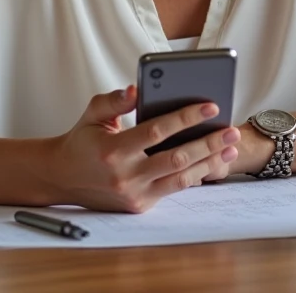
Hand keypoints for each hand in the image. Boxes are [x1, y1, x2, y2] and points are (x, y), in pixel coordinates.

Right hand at [48, 85, 240, 212]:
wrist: (63, 178)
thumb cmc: (82, 141)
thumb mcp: (92, 114)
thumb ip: (114, 101)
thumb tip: (135, 89)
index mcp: (113, 149)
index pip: (157, 131)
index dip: (186, 118)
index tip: (210, 106)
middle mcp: (125, 175)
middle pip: (177, 158)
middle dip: (208, 143)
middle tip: (231, 130)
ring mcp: (134, 193)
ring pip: (181, 178)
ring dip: (209, 162)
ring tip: (230, 148)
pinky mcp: (140, 205)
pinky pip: (174, 189)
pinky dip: (196, 175)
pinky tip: (212, 163)